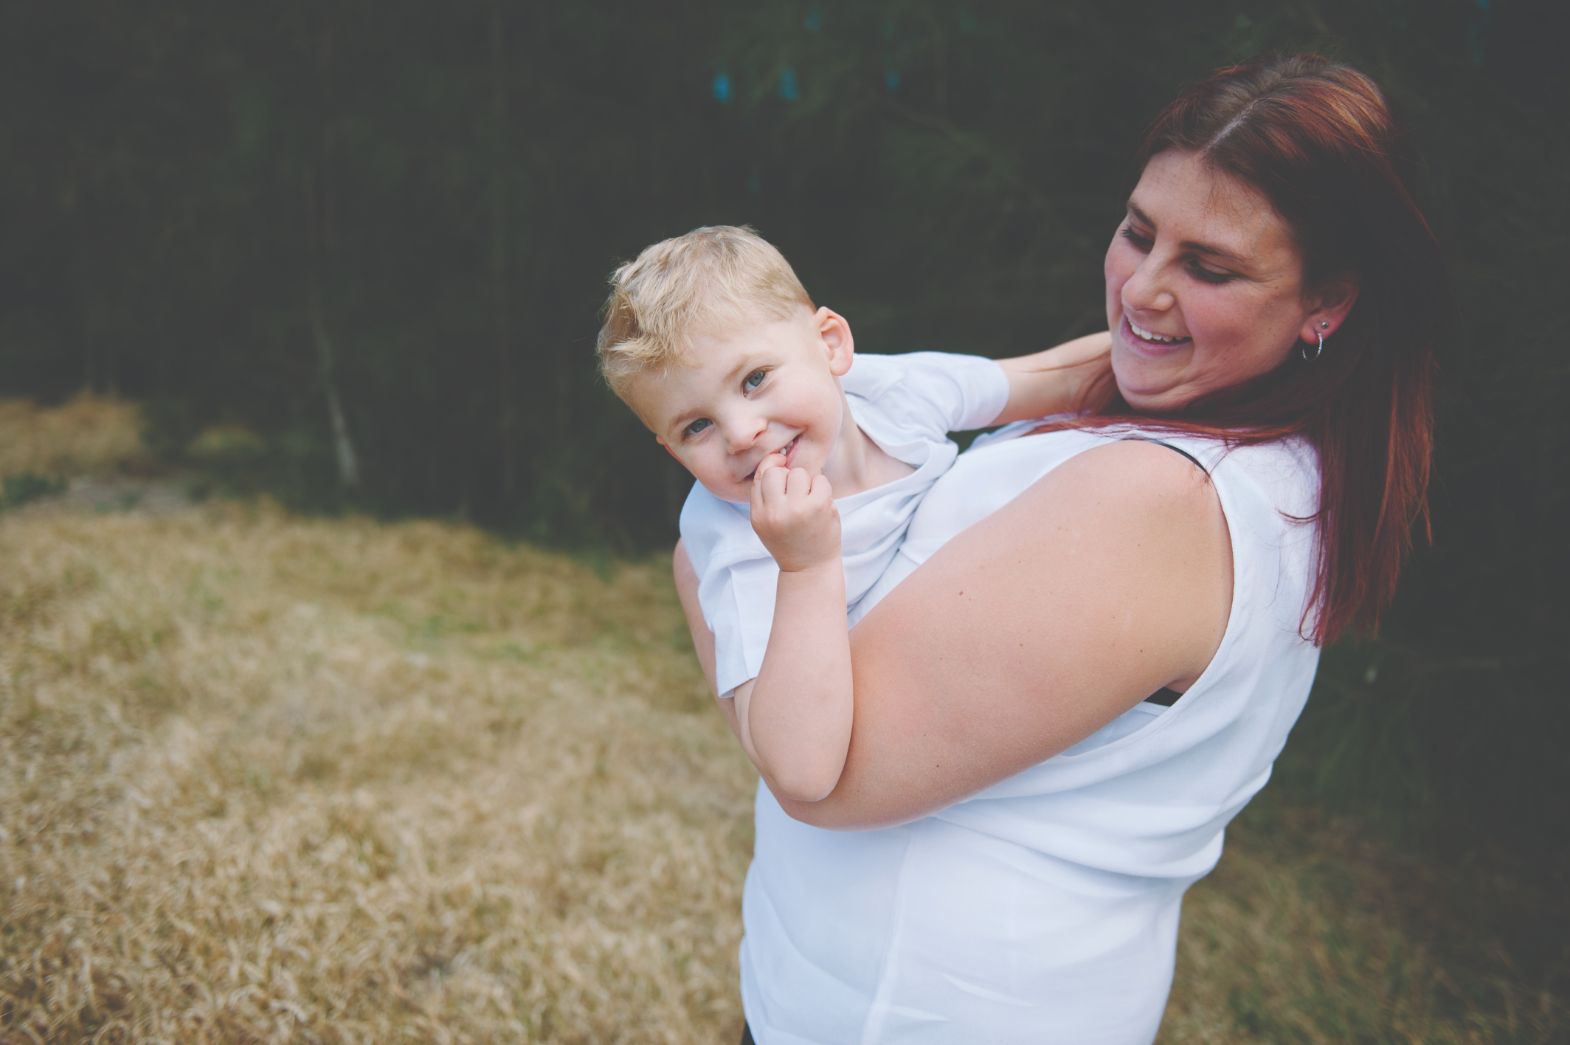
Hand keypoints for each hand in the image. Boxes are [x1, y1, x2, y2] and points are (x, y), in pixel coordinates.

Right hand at [749, 452, 840, 573]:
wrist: (809, 568)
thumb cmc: (789, 540)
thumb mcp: (765, 522)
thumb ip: (765, 495)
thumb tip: (778, 458)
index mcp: (758, 515)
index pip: (760, 476)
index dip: (771, 468)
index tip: (781, 470)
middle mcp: (774, 512)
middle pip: (777, 472)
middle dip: (789, 478)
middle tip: (796, 496)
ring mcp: (797, 509)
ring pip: (799, 473)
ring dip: (807, 483)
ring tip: (809, 501)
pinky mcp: (819, 507)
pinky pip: (820, 480)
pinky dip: (822, 488)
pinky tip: (821, 504)